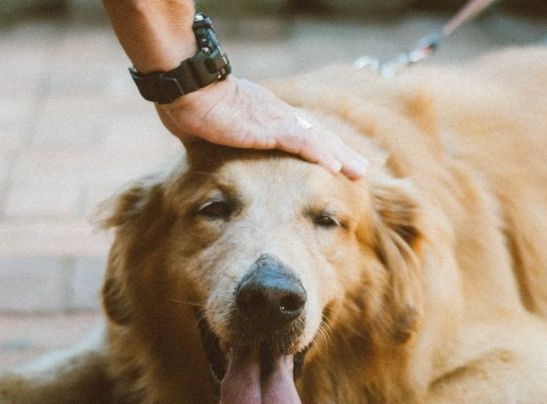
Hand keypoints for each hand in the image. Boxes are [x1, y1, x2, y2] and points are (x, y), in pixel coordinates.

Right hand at [156, 75, 368, 179]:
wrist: (186, 88)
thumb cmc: (189, 106)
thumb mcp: (208, 130)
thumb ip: (215, 141)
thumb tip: (203, 150)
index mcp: (265, 116)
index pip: (302, 133)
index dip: (322, 147)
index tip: (337, 162)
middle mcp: (276, 115)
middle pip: (317, 135)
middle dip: (341, 152)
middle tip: (361, 171)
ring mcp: (274, 120)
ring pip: (316, 139)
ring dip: (339, 156)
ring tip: (359, 173)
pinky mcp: (267, 128)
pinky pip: (300, 142)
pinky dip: (319, 154)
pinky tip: (335, 167)